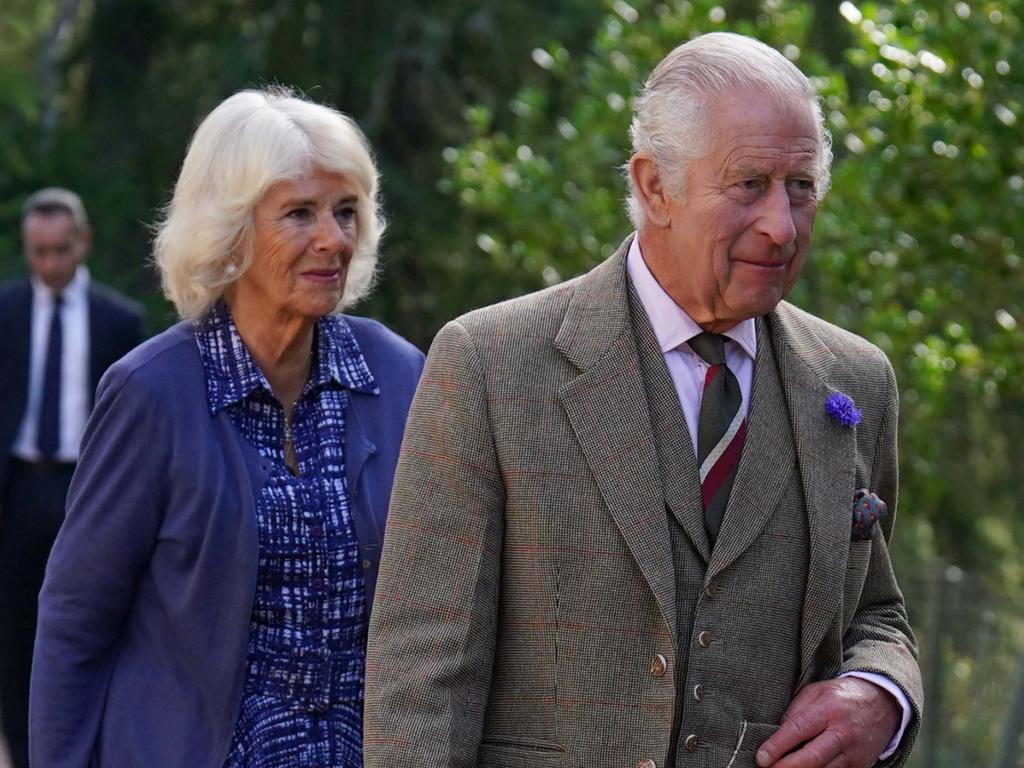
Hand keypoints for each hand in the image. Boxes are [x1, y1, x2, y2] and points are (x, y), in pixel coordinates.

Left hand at [755, 677, 900, 767]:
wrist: (882, 703)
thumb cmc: (840, 696)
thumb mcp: (815, 692)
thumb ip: (795, 710)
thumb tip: (776, 733)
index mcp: (827, 709)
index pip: (798, 730)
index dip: (777, 746)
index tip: (761, 758)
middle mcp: (842, 733)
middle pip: (811, 758)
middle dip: (786, 767)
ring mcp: (853, 752)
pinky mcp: (860, 766)